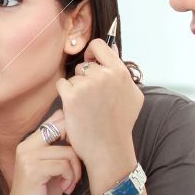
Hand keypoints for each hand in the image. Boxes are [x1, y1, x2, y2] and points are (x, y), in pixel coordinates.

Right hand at [0, 110, 82, 194]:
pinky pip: (64, 165)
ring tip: (69, 184)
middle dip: (79, 147)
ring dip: (75, 170)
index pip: (57, 118)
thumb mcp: (52, 169)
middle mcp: (26, 145)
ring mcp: (28, 156)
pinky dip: (70, 178)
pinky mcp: (32, 170)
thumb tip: (83, 136)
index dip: (74, 130)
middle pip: (64, 126)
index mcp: (30, 142)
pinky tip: (65, 189)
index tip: (78, 152)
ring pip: (68, 151)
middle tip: (77, 167)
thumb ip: (61, 151)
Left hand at [56, 39, 142, 180]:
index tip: (90, 63)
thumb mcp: (133, 95)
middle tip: (92, 100)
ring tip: (87, 107)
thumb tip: (113, 49)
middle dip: (84, 79)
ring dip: (75, 89)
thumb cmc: (120, 124)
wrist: (108, 148)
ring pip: (72, 77)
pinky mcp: (71, 96)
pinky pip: (61, 85)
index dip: (92, 53)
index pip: (99, 46)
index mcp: (120, 72)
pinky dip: (65, 95)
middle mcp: (105, 75)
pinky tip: (75, 109)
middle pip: (84, 65)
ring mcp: (87, 85)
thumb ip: (123, 72)